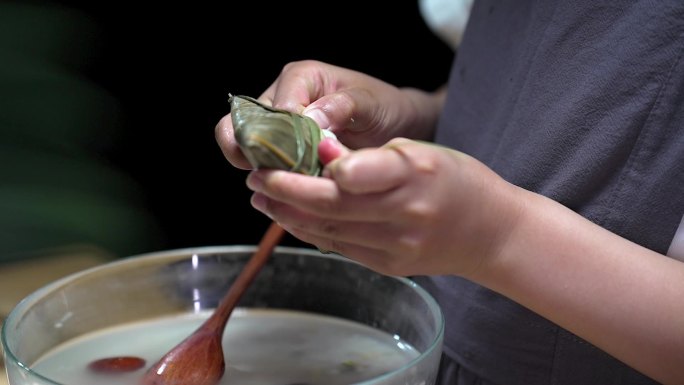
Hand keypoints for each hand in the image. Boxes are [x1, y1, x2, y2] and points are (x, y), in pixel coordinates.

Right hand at [215, 60, 444, 169]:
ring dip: (260, 168)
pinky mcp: (280, 150)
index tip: (303, 156)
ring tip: (284, 183)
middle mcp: (281, 97)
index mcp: (300, 77)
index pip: (274, 107)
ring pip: (244, 147)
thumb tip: (309, 119)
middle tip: (274, 174)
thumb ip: (341, 106)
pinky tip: (290, 189)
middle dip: (251, 151)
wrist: (394, 126)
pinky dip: (271, 178)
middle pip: (242, 124)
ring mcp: (277, 125)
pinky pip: (261, 164)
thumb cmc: (383, 107)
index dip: (282, 135)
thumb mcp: (370, 103)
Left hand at [245, 137, 523, 276]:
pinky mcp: (389, 266)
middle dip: (283, 191)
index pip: (359, 174)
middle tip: (256, 176)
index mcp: (416, 174)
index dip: (319, 169)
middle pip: (331, 207)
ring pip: (327, 231)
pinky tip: (292, 217)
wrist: (490, 234)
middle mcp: (405, 214)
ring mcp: (396, 247)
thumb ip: (374, 156)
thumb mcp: (423, 152)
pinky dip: (310, 231)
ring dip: (287, 214)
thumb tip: (323, 157)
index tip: (289, 158)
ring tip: (261, 197)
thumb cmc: (456, 182)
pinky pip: (339, 247)